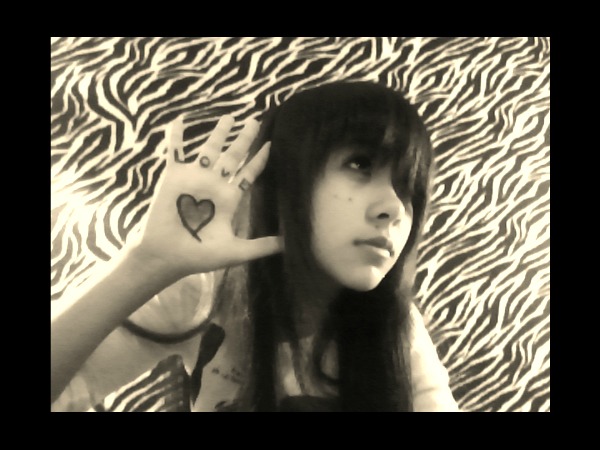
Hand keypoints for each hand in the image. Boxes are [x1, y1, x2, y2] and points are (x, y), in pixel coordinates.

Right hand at [131, 115, 281, 277]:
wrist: (167, 256)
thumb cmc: (200, 256)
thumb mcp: (237, 251)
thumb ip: (263, 245)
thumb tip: (291, 244)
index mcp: (229, 199)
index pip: (248, 174)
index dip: (259, 160)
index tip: (271, 145)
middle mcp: (214, 185)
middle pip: (233, 156)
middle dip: (244, 139)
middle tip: (255, 121)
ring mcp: (194, 179)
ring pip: (209, 149)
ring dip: (219, 133)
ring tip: (230, 116)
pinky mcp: (174, 177)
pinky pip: (175, 151)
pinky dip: (175, 136)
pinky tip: (179, 119)